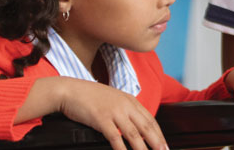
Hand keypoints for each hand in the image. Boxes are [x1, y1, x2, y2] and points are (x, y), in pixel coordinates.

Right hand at [52, 78, 168, 149]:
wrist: (69, 90)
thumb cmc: (88, 96)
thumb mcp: (112, 99)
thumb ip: (125, 110)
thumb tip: (134, 127)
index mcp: (130, 100)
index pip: (150, 119)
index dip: (159, 134)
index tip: (165, 145)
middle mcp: (125, 105)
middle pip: (146, 127)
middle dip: (157, 142)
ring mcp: (114, 112)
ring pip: (134, 134)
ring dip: (143, 149)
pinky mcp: (101, 119)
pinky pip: (115, 137)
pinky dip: (122, 149)